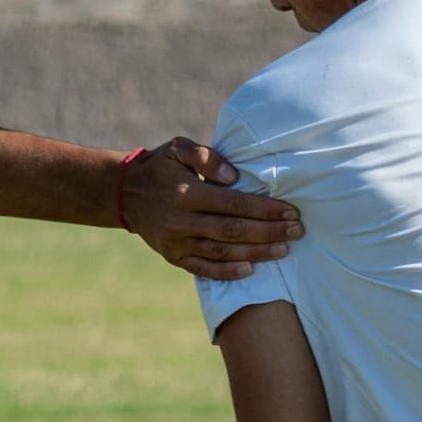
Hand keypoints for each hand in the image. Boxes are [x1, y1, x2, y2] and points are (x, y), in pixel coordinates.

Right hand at [122, 137, 299, 279]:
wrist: (124, 193)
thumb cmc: (160, 167)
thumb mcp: (177, 148)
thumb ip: (206, 156)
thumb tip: (233, 176)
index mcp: (186, 193)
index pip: (234, 203)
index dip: (265, 209)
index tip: (290, 211)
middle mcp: (181, 221)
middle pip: (234, 231)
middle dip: (269, 232)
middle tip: (297, 231)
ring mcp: (177, 242)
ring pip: (223, 252)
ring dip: (256, 253)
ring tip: (283, 250)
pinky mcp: (173, 257)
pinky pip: (203, 269)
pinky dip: (227, 272)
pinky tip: (250, 270)